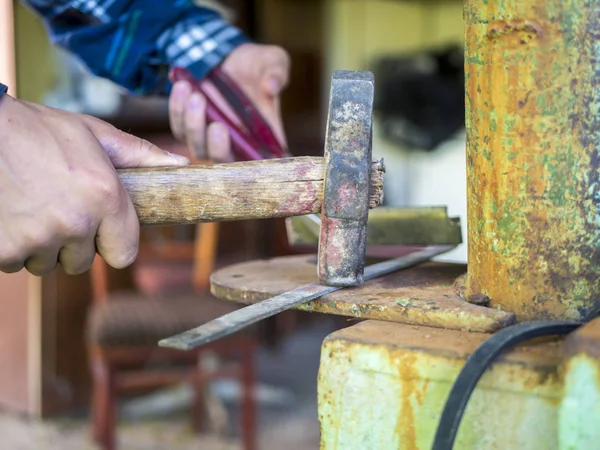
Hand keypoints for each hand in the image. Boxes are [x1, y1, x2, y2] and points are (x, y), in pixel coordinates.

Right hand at [0, 95, 188, 275]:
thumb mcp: (94, 133)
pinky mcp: (3, 248)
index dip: (112, 243)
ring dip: (42, 246)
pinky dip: (12, 246)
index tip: (100, 229)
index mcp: (105, 198)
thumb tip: (181, 164)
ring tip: (32, 207)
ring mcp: (38, 238)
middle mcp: (75, 223)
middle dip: (73, 242)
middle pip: (83, 262)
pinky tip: (11, 214)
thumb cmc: (37, 129)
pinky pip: (15, 263)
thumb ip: (140, 154)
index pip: (124, 255)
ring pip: (48, 264)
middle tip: (57, 208)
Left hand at [169, 43, 289, 161]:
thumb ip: (277, 73)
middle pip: (225, 162)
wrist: (228, 55)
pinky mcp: (190, 126)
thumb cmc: (257, 63)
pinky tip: (182, 87)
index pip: (265, 162)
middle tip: (217, 124)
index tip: (253, 155)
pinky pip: (179, 128)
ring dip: (193, 124)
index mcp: (264, 136)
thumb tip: (271, 86)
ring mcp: (211, 137)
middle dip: (218, 147)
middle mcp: (237, 143)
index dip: (260, 168)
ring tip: (194, 93)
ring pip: (198, 148)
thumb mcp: (274, 60)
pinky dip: (177, 110)